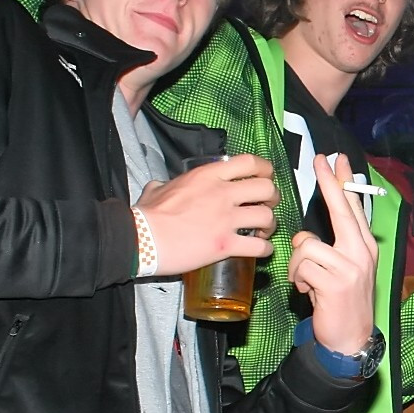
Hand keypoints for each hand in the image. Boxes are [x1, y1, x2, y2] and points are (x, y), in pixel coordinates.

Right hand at [136, 154, 276, 273]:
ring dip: (270, 225)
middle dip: (272, 198)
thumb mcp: (157, 188)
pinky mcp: (225, 245)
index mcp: (208, 176)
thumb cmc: (146, 215)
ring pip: (267, 217)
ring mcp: (225, 220)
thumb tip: (162, 187)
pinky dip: (265, 250)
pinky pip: (259, 247)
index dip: (264, 169)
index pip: (249, 162)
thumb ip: (167, 185)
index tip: (265, 177)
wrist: (141, 239)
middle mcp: (222, 194)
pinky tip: (261, 251)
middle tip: (266, 206)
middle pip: (266, 188)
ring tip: (263, 231)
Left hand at [287, 154, 377, 354]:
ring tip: (306, 280)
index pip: (354, 207)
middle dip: (328, 183)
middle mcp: (362, 252)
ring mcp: (350, 267)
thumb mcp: (344, 270)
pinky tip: (308, 291)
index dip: (344, 182)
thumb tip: (309, 234)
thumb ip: (334, 248)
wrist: (351, 338)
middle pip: (341, 210)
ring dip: (297, 264)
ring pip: (306, 245)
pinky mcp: (335, 283)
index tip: (336, 159)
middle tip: (319, 160)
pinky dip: (298, 280)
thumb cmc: (341, 301)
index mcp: (364, 246)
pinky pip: (302, 267)